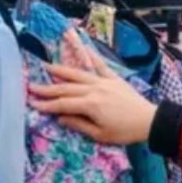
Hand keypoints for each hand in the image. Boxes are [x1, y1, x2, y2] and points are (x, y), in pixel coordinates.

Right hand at [27, 30, 156, 144]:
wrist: (149, 121)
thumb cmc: (125, 132)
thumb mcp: (100, 135)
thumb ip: (79, 125)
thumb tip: (60, 118)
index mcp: (90, 105)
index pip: (63, 104)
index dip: (47, 104)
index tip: (32, 103)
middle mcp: (94, 89)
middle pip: (66, 88)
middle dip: (48, 88)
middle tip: (32, 86)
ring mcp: (104, 81)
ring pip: (78, 74)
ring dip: (61, 70)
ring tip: (47, 66)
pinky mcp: (113, 78)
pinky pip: (99, 65)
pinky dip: (90, 55)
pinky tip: (82, 47)